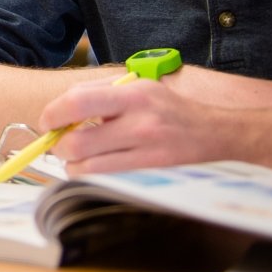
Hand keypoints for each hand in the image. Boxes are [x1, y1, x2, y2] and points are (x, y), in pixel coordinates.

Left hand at [40, 68, 271, 174]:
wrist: (224, 137)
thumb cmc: (175, 112)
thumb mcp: (144, 90)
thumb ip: (107, 96)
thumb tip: (64, 109)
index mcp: (135, 94)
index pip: (78, 101)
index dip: (53, 114)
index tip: (47, 122)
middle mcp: (140, 121)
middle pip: (77, 141)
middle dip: (61, 146)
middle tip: (61, 145)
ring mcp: (149, 151)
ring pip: (88, 167)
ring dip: (75, 166)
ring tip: (79, 160)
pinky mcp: (155, 174)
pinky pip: (109, 181)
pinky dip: (94, 178)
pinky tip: (98, 171)